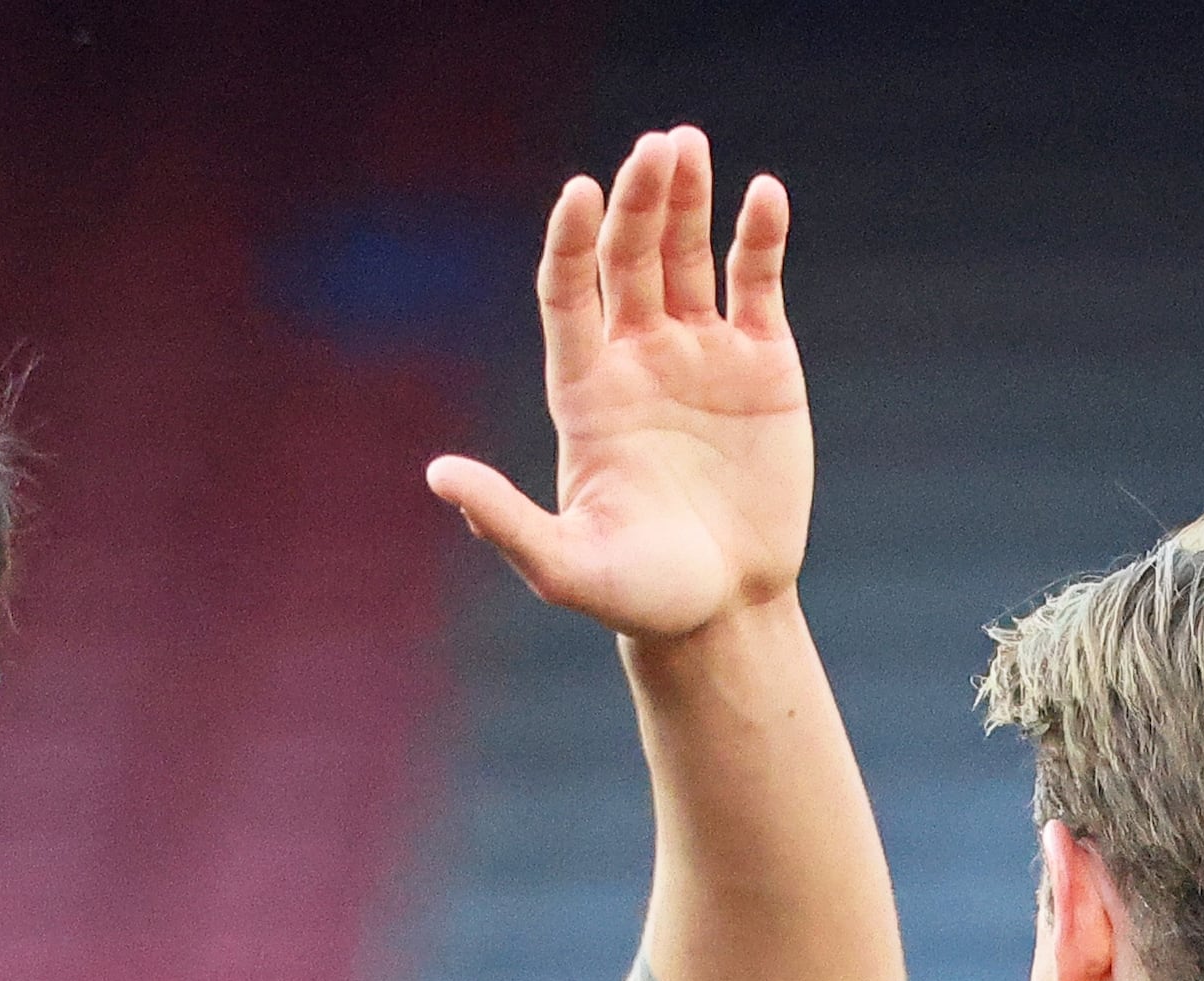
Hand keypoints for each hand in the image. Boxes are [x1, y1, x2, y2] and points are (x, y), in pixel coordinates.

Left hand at [426, 127, 807, 640]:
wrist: (726, 612)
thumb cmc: (639, 595)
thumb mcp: (567, 566)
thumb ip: (506, 521)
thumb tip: (439, 475)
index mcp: (585, 391)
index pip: (567, 292)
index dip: (572, 242)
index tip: (581, 192)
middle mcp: (636, 358)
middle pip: (628, 259)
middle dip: (640, 203)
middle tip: (657, 149)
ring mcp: (699, 354)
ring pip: (686, 256)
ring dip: (687, 199)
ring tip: (688, 145)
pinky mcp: (761, 362)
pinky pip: (756, 283)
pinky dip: (760, 237)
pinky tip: (764, 195)